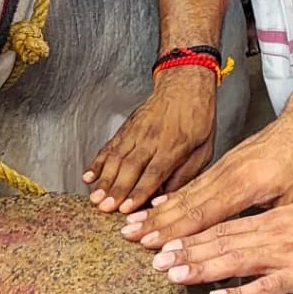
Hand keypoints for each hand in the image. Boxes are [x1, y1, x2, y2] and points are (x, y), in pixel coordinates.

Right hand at [84, 68, 215, 213]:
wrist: (185, 85)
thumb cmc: (198, 118)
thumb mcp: (204, 148)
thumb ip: (185, 173)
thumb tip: (166, 197)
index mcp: (175, 145)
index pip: (154, 172)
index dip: (139, 191)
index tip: (126, 208)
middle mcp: (152, 138)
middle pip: (131, 167)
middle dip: (116, 189)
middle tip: (104, 208)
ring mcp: (136, 132)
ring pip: (117, 158)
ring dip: (104, 179)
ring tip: (95, 197)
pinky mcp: (126, 129)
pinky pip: (109, 147)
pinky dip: (97, 162)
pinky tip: (88, 176)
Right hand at [120, 96, 292, 247]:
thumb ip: (267, 223)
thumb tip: (251, 252)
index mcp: (244, 185)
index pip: (204, 214)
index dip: (176, 232)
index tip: (152, 245)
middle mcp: (227, 175)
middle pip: (186, 203)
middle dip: (155, 223)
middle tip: (127, 237)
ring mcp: (222, 168)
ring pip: (185, 193)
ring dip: (157, 210)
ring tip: (132, 223)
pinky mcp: (222, 165)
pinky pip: (193, 183)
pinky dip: (172, 196)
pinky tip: (157, 204)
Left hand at [149, 195, 292, 293]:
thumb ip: (277, 226)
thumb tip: (256, 236)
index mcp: (273, 220)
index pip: (225, 227)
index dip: (194, 236)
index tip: (167, 242)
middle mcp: (272, 234)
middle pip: (221, 242)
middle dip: (186, 251)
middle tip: (154, 260)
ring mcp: (285, 255)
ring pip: (235, 260)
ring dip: (202, 268)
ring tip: (172, 275)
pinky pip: (265, 285)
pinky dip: (239, 291)